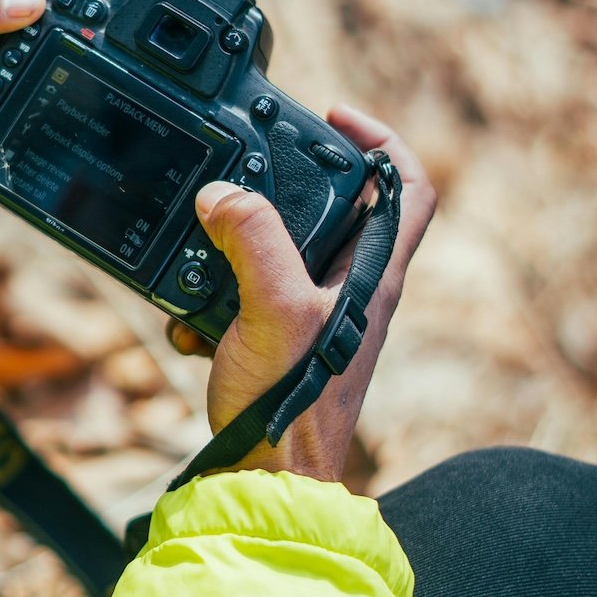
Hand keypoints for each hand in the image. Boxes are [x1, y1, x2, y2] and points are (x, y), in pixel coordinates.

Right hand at [175, 104, 435, 481]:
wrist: (266, 480)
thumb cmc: (292, 406)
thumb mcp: (274, 309)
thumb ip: (252, 241)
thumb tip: (221, 194)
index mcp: (371, 274)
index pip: (410, 187)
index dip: (382, 138)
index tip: (335, 115)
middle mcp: (350, 289)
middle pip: (338, 207)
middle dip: (287, 184)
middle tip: (243, 167)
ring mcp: (314, 315)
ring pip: (283, 248)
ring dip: (237, 243)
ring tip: (200, 245)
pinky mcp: (278, 338)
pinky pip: (246, 292)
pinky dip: (213, 293)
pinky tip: (186, 317)